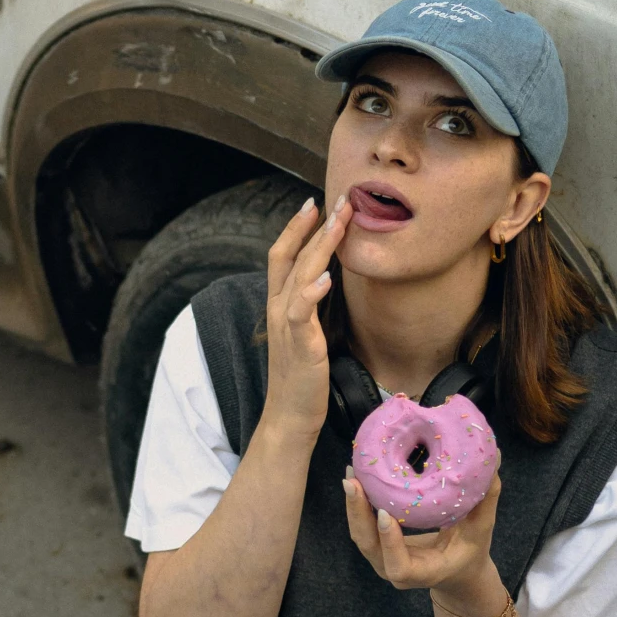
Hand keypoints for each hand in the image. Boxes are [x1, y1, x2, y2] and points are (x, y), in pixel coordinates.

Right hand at [262, 195, 349, 445]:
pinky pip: (301, 314)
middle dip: (311, 226)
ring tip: (338, 222)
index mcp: (279, 306)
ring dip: (319, 247)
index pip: (282, 257)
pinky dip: (311, 293)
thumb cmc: (302, 378)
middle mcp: (278, 310)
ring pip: (298, 276)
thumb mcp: (306, 334)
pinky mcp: (300, 346)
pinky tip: (325, 277)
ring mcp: (287, 327)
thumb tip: (326, 281)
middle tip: (335, 199)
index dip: (295, 228)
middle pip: (288, 257)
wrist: (290, 416)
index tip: (314, 203)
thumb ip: (311, 307)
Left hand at [343, 468, 504, 601]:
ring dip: (353, 505)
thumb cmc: (470, 552)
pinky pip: (362, 527)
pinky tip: (357, 477)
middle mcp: (397, 570)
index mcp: (424, 572)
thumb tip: (494, 457)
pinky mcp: (378, 548)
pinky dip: (358, 504)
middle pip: (369, 546)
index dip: (390, 542)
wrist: (457, 573)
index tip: (384, 514)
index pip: (399, 566)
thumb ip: (486, 497)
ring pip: (360, 536)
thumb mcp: (482, 528)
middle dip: (358, 513)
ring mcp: (384, 560)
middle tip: (354, 481)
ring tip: (352, 473)